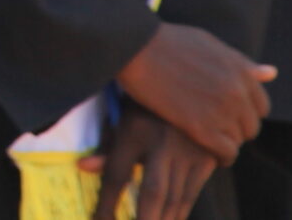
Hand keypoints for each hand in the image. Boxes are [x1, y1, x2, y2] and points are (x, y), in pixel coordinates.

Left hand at [86, 104, 221, 219]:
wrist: (196, 85)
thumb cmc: (148, 104)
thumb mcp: (124, 117)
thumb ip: (107, 146)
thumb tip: (82, 168)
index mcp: (135, 130)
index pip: (116, 174)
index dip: (106, 203)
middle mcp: (162, 143)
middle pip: (153, 192)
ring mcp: (189, 151)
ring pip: (176, 198)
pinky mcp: (208, 158)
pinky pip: (192, 193)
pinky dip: (180, 211)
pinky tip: (171, 219)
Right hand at [116, 23, 273, 162]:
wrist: (136, 47)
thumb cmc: (168, 41)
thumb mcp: (209, 44)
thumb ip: (240, 62)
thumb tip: (271, 73)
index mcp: (241, 71)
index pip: (261, 106)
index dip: (244, 111)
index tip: (228, 114)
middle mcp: (237, 93)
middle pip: (251, 126)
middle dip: (235, 128)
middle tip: (214, 126)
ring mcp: (221, 111)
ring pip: (238, 140)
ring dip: (225, 141)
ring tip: (206, 137)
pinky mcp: (202, 128)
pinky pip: (226, 153)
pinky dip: (221, 156)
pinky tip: (208, 152)